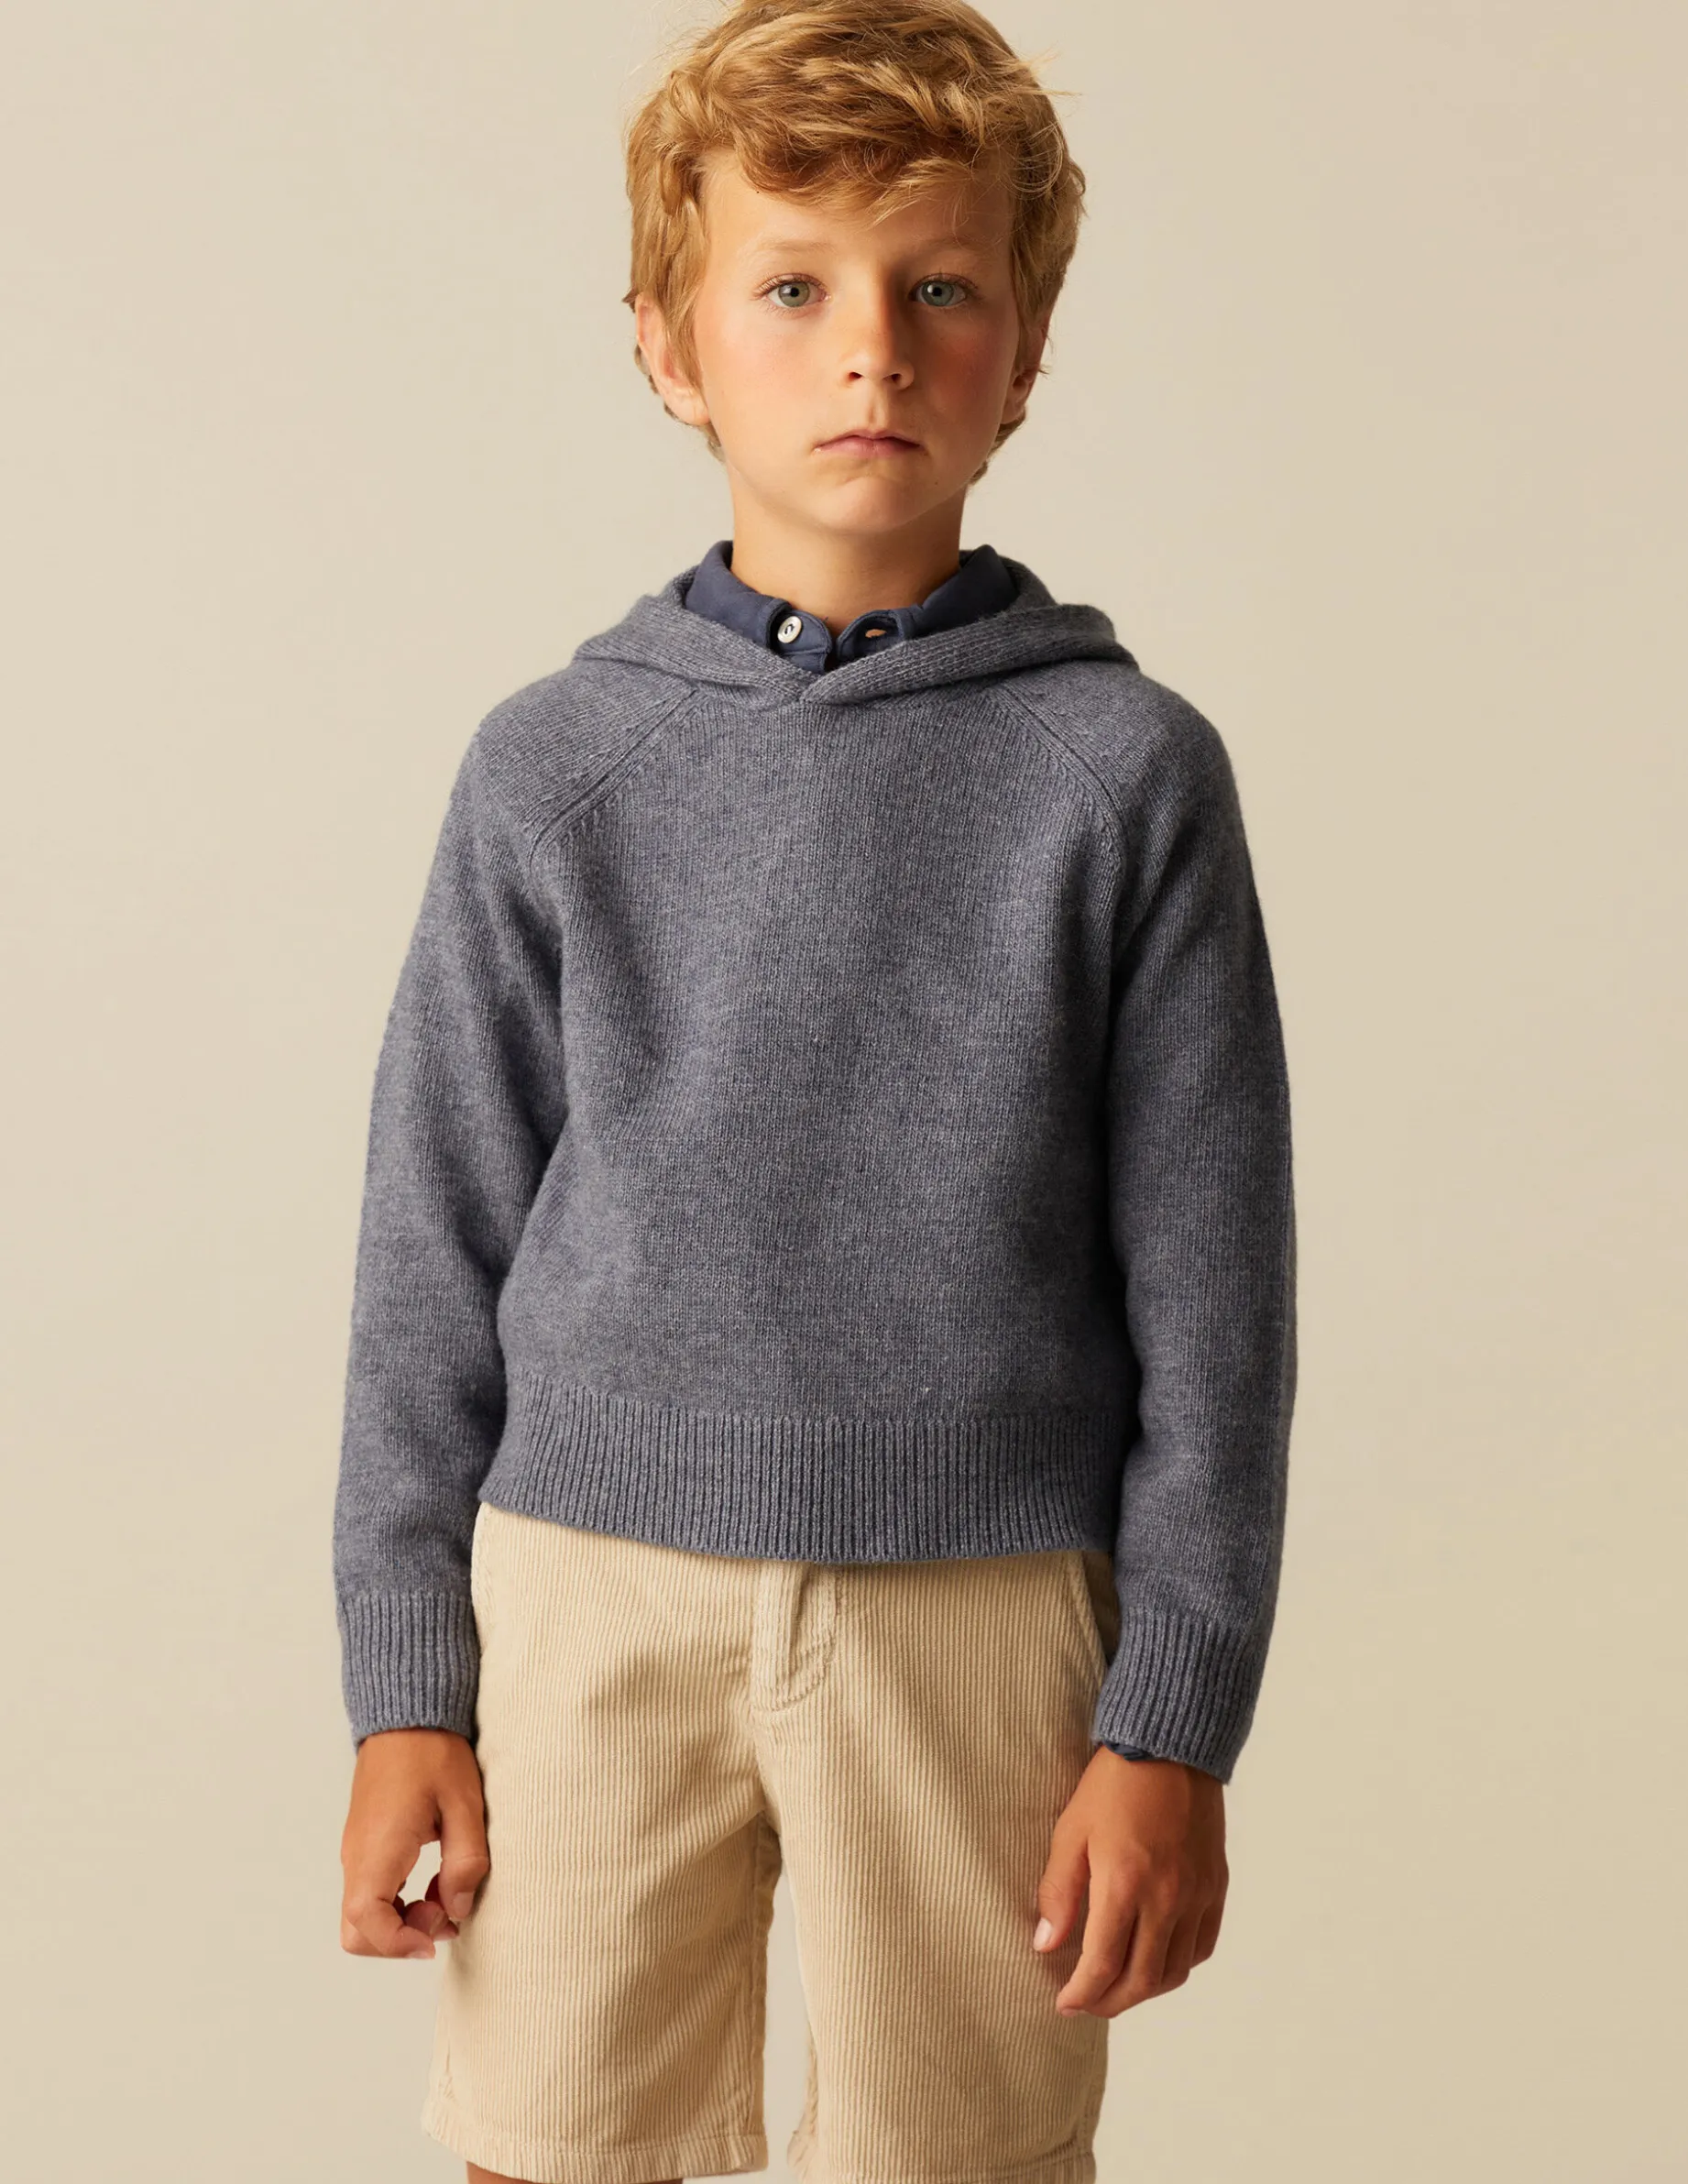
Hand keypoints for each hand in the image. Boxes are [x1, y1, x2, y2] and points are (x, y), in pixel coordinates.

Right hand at [339, 1727, 489, 1960]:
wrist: (406, 1715)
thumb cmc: (434, 1753)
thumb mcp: (464, 1804)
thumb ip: (465, 1862)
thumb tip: (458, 1910)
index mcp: (377, 1849)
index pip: (365, 1923)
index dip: (399, 1944)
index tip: (435, 1939)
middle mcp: (357, 1857)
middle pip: (356, 1930)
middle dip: (400, 1939)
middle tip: (443, 1913)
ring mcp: (357, 1852)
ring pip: (361, 1915)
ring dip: (402, 1921)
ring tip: (444, 1893)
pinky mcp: (364, 1846)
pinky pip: (370, 1893)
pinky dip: (398, 1903)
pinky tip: (434, 1881)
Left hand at [1032, 1748, 1226, 2015]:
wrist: (1171, 1746)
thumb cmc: (1114, 1784)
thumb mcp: (1072, 1831)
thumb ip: (1058, 1892)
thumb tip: (1046, 1945)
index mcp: (1126, 1884)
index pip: (1104, 1965)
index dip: (1082, 1994)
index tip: (1064, 2004)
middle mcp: (1167, 1898)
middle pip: (1142, 1980)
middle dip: (1110, 2002)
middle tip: (1087, 2003)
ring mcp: (1197, 1895)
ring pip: (1174, 1971)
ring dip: (1144, 1990)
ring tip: (1118, 1988)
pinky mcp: (1216, 1886)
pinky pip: (1201, 1946)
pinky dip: (1178, 1965)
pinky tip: (1156, 1960)